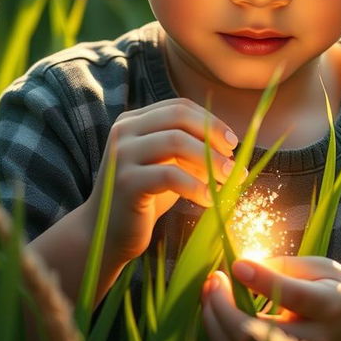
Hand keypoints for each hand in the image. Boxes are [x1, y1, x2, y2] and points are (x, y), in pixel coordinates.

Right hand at [84, 98, 238, 266]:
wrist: (107, 233)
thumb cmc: (145, 198)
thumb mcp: (169, 166)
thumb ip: (191, 151)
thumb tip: (231, 149)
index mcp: (133, 121)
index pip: (179, 107)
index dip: (210, 121)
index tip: (232, 142)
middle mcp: (124, 131)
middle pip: (178, 116)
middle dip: (213, 135)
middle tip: (234, 160)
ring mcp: (121, 154)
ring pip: (176, 141)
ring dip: (210, 160)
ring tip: (229, 181)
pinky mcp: (125, 181)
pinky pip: (169, 175)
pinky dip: (196, 186)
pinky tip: (210, 200)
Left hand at [201, 255, 340, 340]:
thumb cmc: (339, 294)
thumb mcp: (324, 268)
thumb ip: (286, 266)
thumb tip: (244, 265)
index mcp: (329, 306)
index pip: (291, 295)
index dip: (260, 280)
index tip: (235, 265)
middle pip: (253, 331)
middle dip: (221, 304)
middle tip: (214, 278)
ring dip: (213, 320)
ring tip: (210, 290)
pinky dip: (219, 336)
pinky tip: (216, 312)